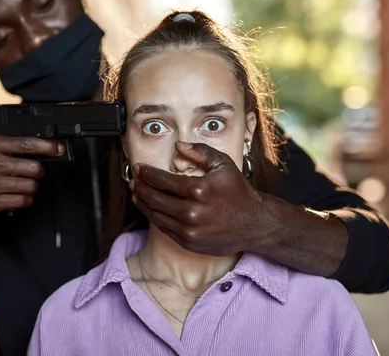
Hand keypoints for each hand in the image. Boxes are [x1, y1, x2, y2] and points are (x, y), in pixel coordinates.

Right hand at [0, 131, 63, 216]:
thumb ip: (7, 139)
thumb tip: (40, 143)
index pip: (28, 144)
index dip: (48, 147)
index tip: (59, 148)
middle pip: (34, 168)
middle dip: (38, 170)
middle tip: (33, 171)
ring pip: (30, 186)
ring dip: (32, 185)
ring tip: (23, 182)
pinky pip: (22, 201)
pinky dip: (24, 198)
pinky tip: (17, 193)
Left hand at [130, 141, 276, 255]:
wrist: (254, 224)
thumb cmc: (238, 191)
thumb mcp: (223, 165)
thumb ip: (200, 152)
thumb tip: (178, 146)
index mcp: (198, 190)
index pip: (162, 180)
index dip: (147, 173)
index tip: (139, 168)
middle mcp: (191, 212)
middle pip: (154, 198)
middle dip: (140, 187)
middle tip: (134, 180)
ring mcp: (189, 230)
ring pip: (156, 215)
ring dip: (142, 203)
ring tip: (136, 193)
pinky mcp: (190, 242)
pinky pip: (165, 228)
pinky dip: (154, 217)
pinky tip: (150, 208)